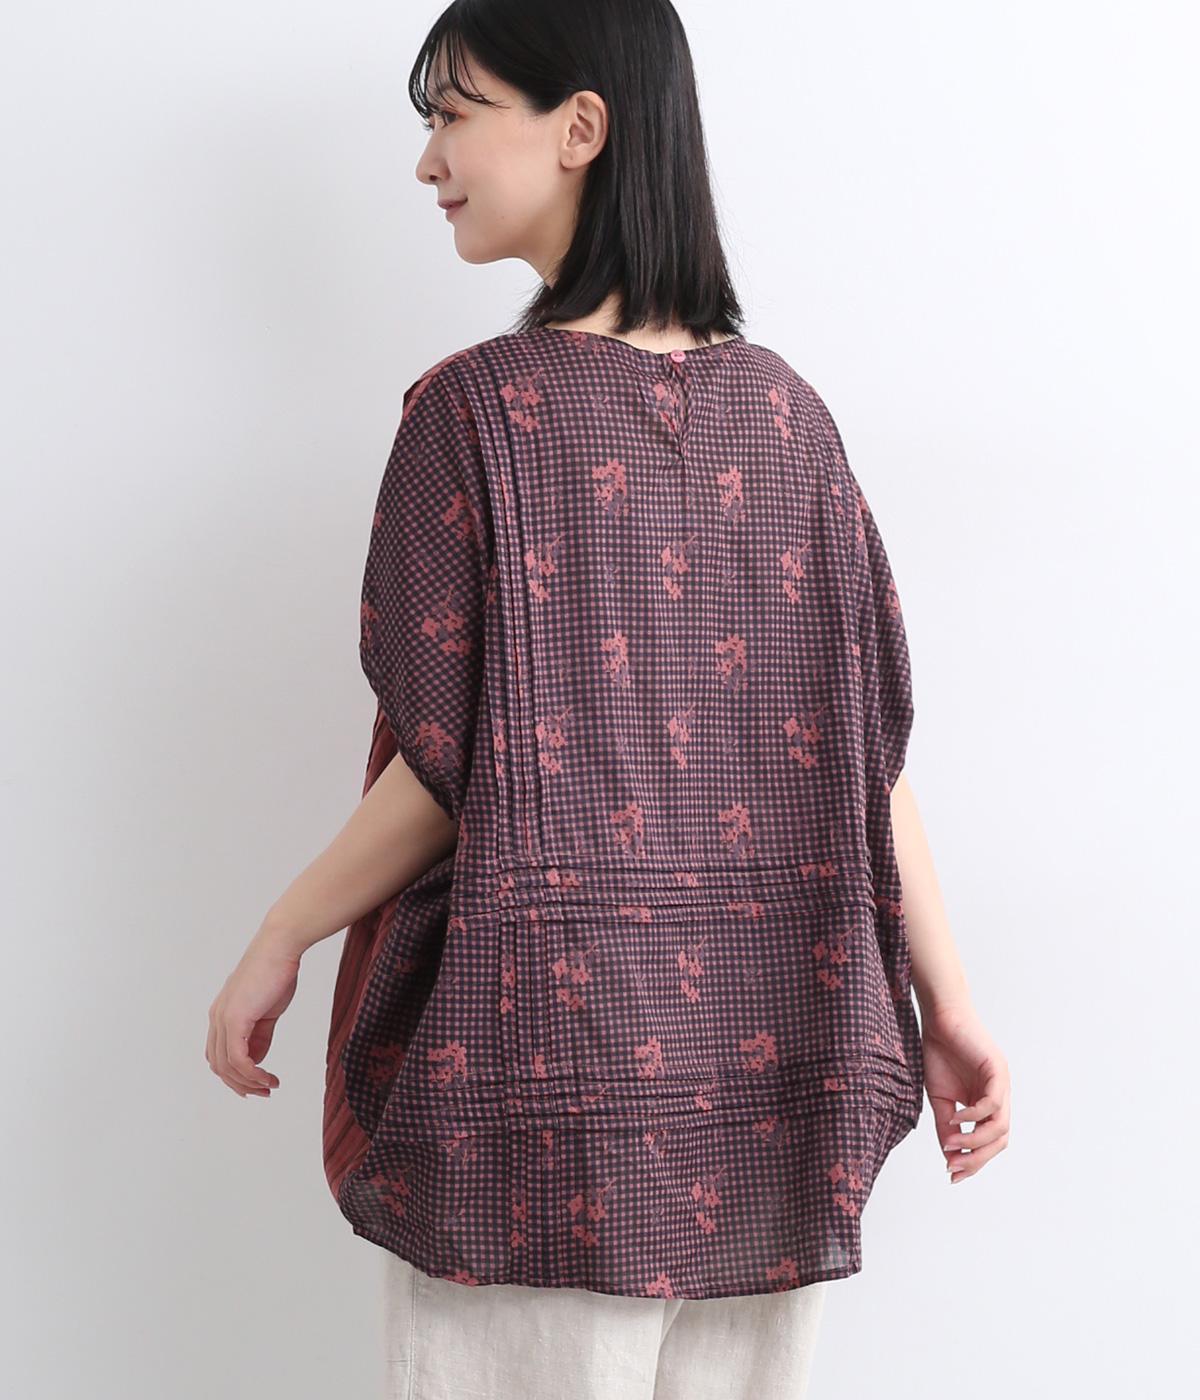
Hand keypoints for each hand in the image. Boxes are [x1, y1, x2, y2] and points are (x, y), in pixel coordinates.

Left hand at [206, 927, 299, 1097]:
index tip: (257, 1084)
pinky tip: (268, 1077)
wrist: (280, 947)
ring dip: (249, 1082)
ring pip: (227, 1066)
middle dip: (241, 1084)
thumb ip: (259, 1035)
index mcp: (222, 1015)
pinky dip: (252, 1073)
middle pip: (219, 1066)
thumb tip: (256, 1060)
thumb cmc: (277, 972)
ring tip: (270, 1086)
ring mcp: (223, 1019)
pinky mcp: (235, 1019)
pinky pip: (238, 1058)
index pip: (219, 1055)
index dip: (234, 1075)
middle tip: (264, 1092)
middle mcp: (217, 1018)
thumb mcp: (267, 1011)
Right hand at [920, 1000, 1010, 1182]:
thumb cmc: (939, 1052)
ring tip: (952, 1143)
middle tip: (953, 1166)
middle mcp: (1000, 1096)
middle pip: (1000, 1140)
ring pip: (1000, 1126)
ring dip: (976, 1140)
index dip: (974, 1161)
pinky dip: (975, 1115)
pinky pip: (992, 1103)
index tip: (952, 1174)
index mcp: (988, 1104)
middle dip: (977, 1158)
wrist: (939, 1018)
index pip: (989, 1142)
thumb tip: (949, 1156)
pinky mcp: (997, 1069)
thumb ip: (946, 1124)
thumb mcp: (939, 1097)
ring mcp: (1002, 1083)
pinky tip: (957, 1117)